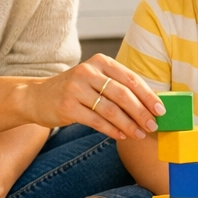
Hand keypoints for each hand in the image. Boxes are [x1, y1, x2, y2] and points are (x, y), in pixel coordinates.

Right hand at [26, 54, 164, 140]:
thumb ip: (119, 87)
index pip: (131, 79)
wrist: (37, 96)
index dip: (148, 96)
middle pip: (123, 94)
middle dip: (141, 112)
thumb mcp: (95, 80)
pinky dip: (112, 130)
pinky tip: (122, 136)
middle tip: (153, 126)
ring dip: (129, 124)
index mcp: (100, 62)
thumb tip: (150, 105)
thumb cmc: (75, 90)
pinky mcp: (67, 106)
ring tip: (140, 134)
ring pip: (110, 110)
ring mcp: (76, 88)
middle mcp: (88, 72)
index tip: (160, 110)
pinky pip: (96, 121)